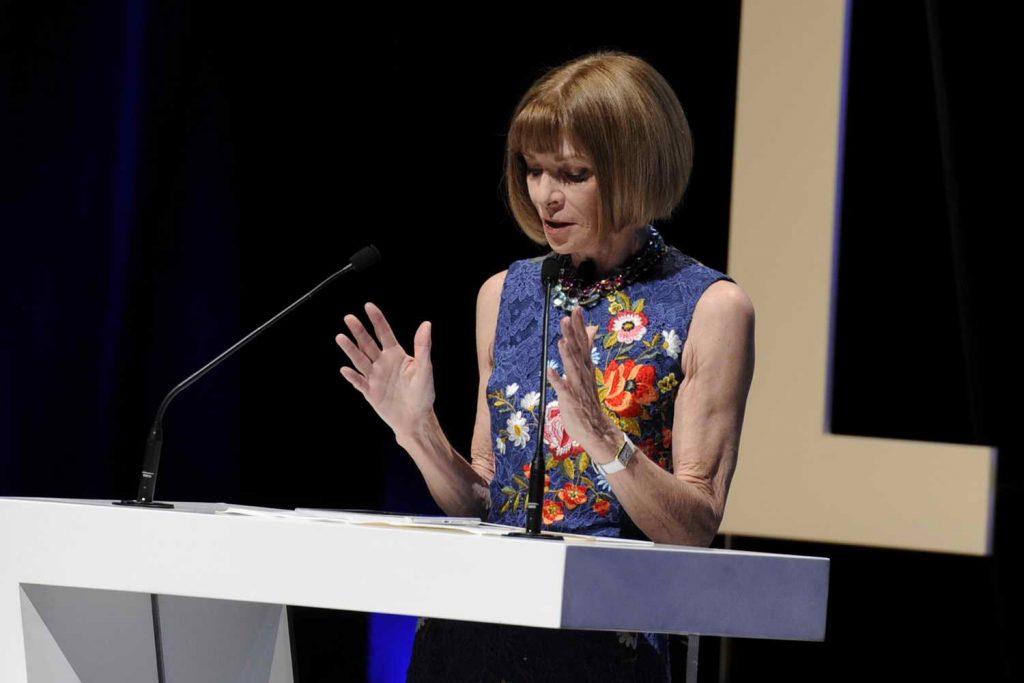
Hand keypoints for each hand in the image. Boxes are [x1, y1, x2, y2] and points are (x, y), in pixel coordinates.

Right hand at [335, 302, 435, 436]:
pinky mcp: (370, 392)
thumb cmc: (423, 394)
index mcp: (396, 355)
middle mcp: (383, 363)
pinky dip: (352, 376)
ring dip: (350, 349)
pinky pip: (359, 382)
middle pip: (368, 344)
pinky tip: (345, 369)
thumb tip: (426, 324)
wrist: (416, 419)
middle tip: (349, 318)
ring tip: (340, 337)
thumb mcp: (425, 369)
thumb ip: (423, 347)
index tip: (368, 306)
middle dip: (359, 331)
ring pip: (360, 360)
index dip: (377, 320)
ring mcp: (375, 377)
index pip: (384, 333)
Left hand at [547, 306, 619, 459]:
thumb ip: (586, 350)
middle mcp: (583, 374)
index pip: (583, 342)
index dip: (579, 326)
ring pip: (572, 368)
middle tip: (567, 316)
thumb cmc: (587, 399)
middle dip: (572, 334)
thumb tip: (590, 330)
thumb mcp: (587, 371)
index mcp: (586, 367)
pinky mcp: (571, 400)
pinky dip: (557, 380)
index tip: (576, 308)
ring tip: (562, 340)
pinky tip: (550, 371)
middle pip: (578, 350)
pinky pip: (563, 389)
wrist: (596, 429)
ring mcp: (577, 387)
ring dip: (567, 355)